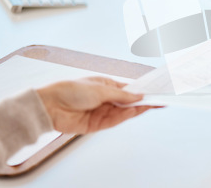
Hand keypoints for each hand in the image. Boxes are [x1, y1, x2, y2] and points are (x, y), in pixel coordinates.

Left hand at [37, 77, 156, 133]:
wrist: (50, 106)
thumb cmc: (71, 90)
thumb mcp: (100, 89)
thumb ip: (121, 95)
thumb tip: (139, 97)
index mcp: (106, 86)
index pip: (128, 90)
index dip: (141, 92)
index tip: (155, 91)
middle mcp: (105, 99)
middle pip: (128, 102)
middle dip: (143, 102)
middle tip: (160, 101)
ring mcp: (102, 112)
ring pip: (124, 112)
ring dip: (137, 109)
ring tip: (152, 105)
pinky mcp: (97, 125)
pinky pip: (115, 121)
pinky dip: (126, 117)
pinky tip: (135, 112)